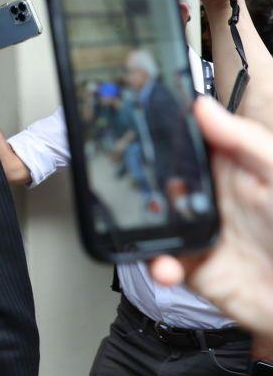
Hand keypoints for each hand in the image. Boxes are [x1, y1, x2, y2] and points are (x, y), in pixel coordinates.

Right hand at [149, 97, 272, 338]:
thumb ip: (243, 140)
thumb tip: (203, 106)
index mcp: (230, 171)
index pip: (187, 146)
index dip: (161, 139)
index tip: (135, 132)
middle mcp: (211, 201)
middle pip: (160, 184)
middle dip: (140, 188)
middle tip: (133, 191)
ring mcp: (201, 234)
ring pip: (154, 223)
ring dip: (142, 229)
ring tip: (147, 233)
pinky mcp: (195, 268)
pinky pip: (161, 263)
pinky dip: (155, 265)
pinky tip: (166, 266)